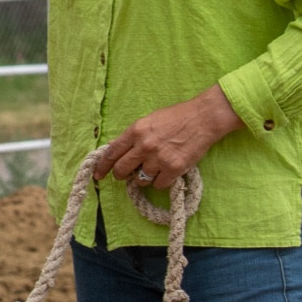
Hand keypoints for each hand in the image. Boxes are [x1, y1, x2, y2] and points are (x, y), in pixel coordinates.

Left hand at [94, 85, 241, 191]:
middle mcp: (144, 145)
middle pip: (121, 169)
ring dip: (143, 178)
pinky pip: (158, 185)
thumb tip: (118, 151)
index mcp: (136, 130)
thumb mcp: (149, 120)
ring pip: (140, 180)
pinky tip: (165, 173)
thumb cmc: (176, 117)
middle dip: (121, 175)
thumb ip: (134, 136)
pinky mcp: (173, 168)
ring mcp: (159, 158)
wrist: (202, 118)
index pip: (111, 152)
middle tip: (125, 175)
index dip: (103, 166)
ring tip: (152, 169)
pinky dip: (159, 182)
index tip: (98, 174)